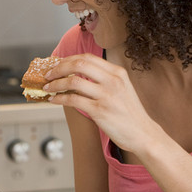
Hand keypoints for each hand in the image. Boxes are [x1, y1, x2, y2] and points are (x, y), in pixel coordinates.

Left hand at [45, 53, 161, 154]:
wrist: (143, 133)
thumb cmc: (129, 113)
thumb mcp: (121, 88)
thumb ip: (103, 79)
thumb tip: (76, 75)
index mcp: (118, 72)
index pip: (87, 58)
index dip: (68, 60)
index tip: (57, 65)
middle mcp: (113, 80)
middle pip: (78, 64)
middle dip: (59, 68)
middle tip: (48, 74)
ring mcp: (107, 95)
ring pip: (73, 81)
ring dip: (55, 83)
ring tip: (48, 87)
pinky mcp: (100, 111)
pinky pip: (73, 100)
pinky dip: (59, 98)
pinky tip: (54, 100)